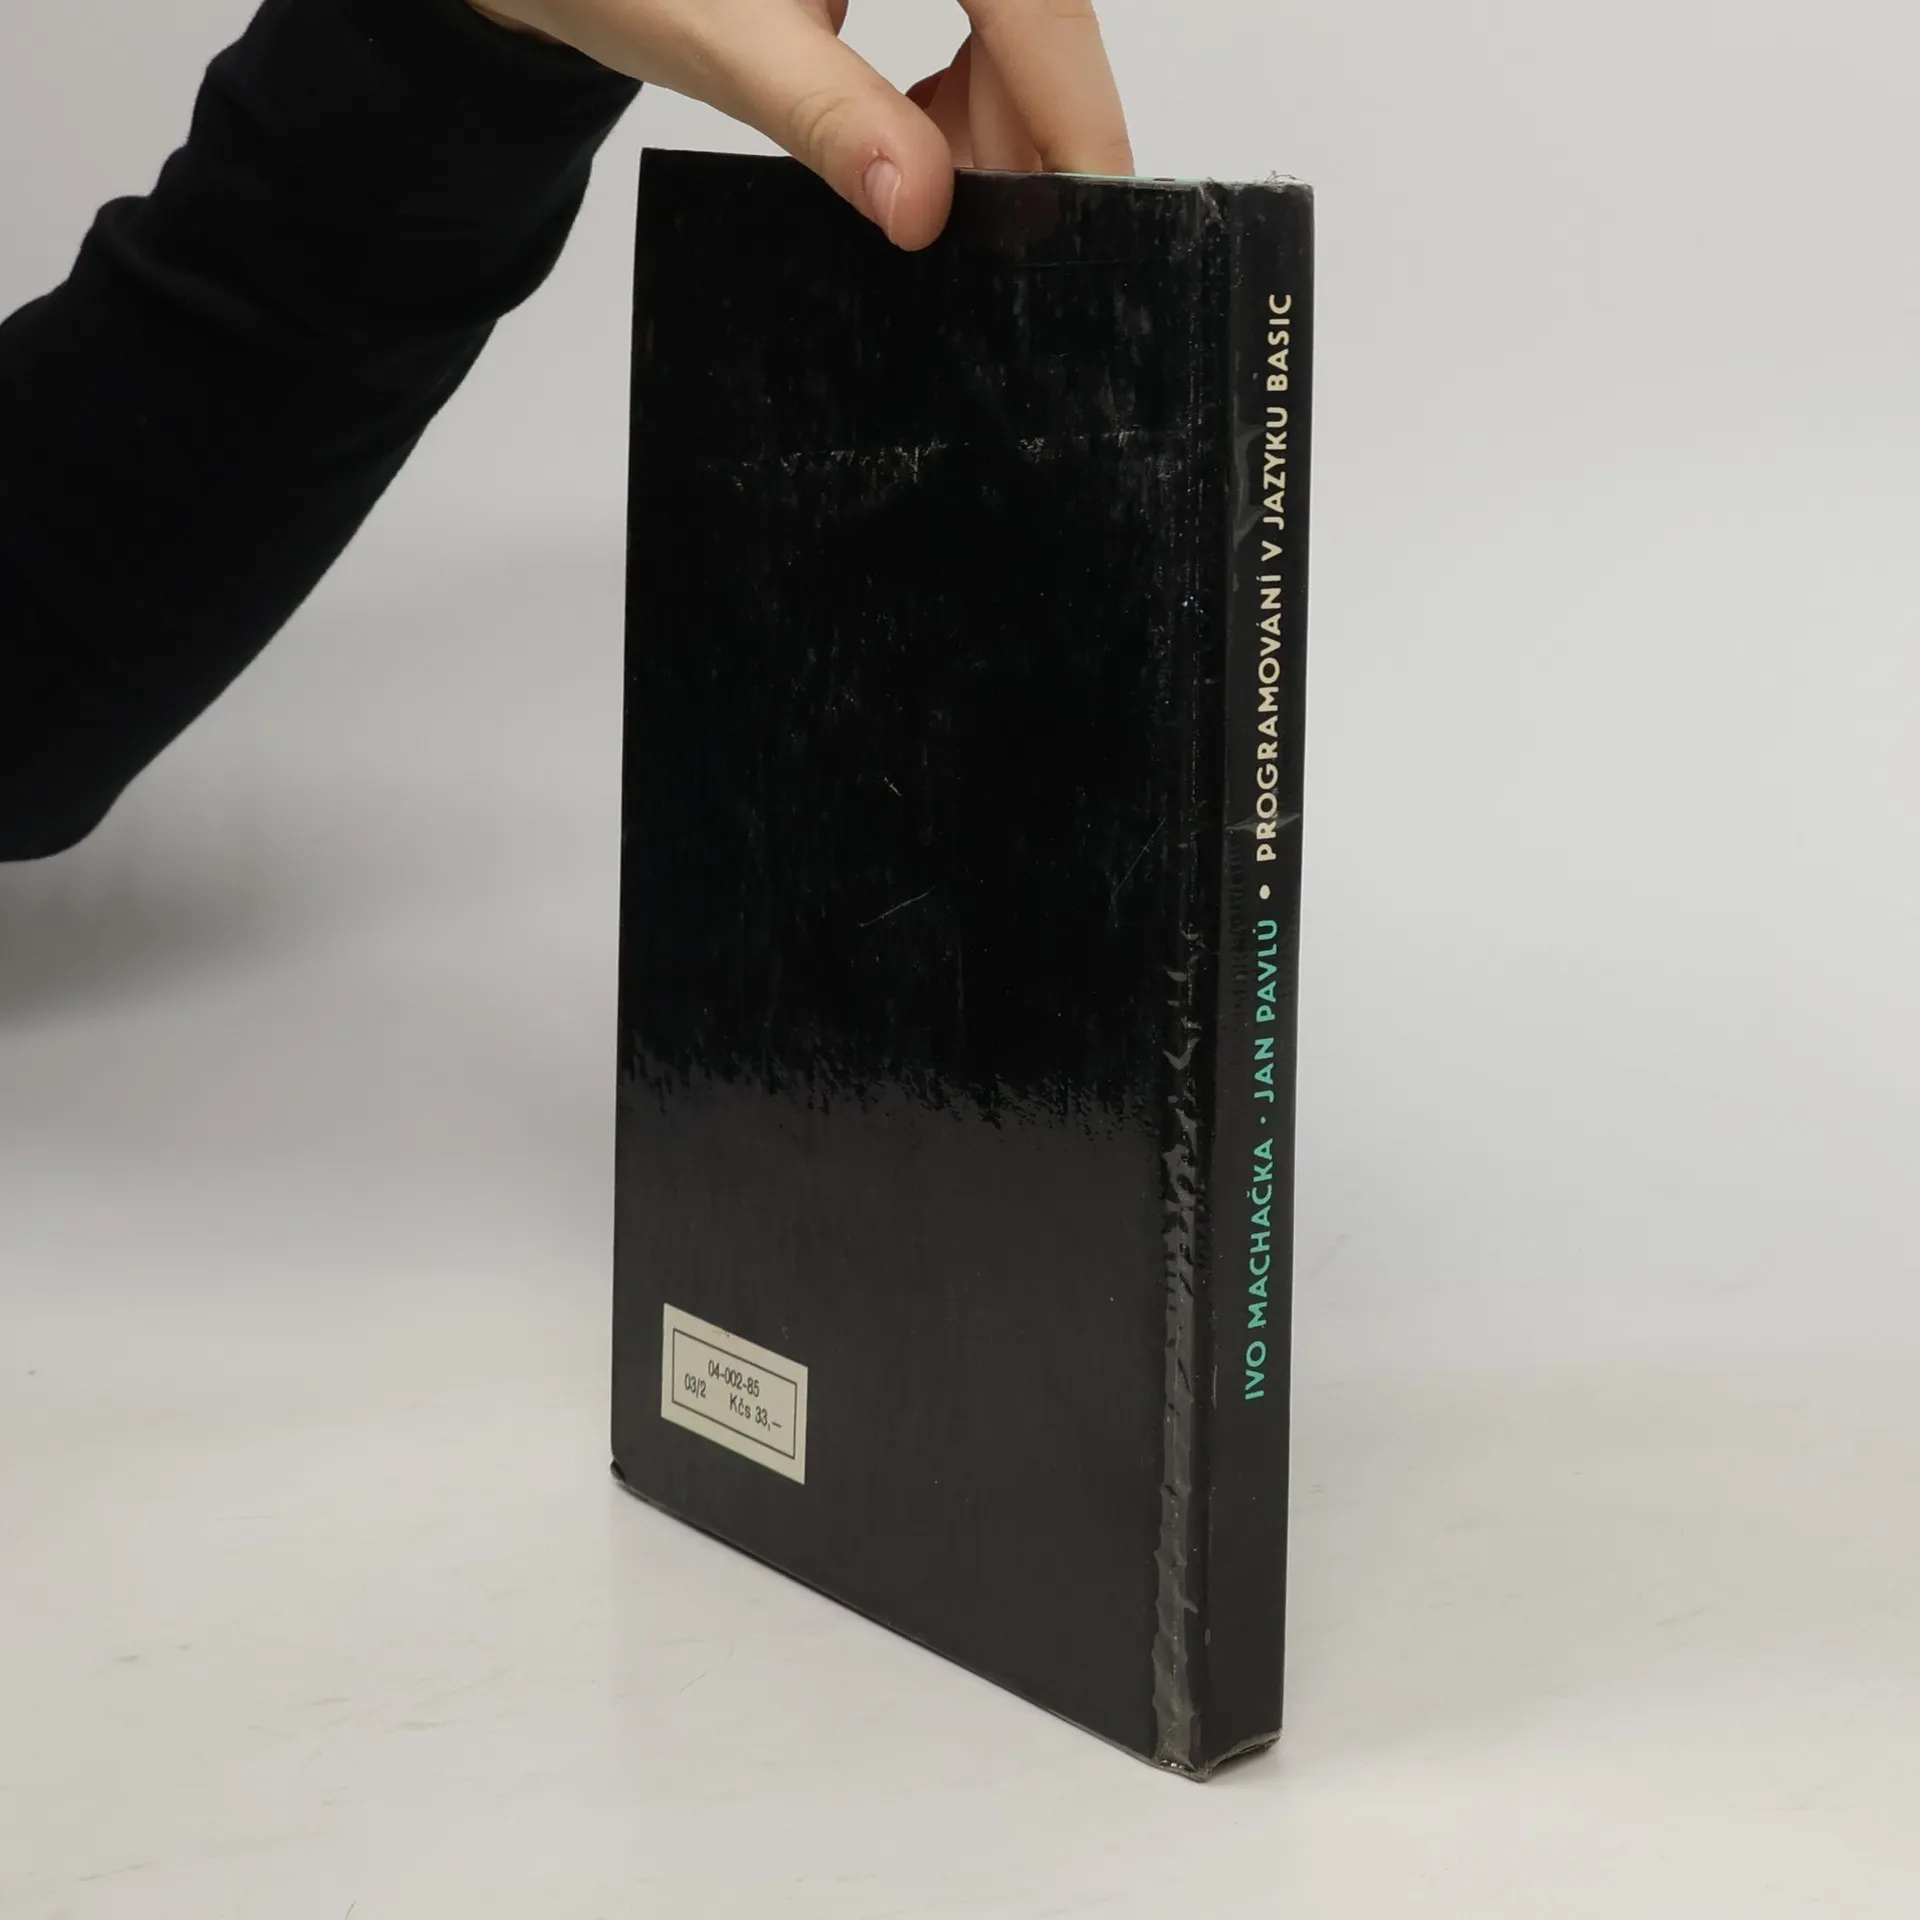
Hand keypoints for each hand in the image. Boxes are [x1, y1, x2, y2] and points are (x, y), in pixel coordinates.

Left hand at [468, 0, 1132, 250]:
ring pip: (1023, 34)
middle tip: (976, 240)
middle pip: (1043, 24)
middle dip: (1019, 136)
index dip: (1077, 117)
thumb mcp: (726, 38)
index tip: (1096, 219)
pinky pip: (987, 29)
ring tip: (902, 172)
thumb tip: (920, 207)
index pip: (1041, 7)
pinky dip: (959, 99)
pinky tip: (903, 132)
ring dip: (988, 126)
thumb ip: (830, 118)